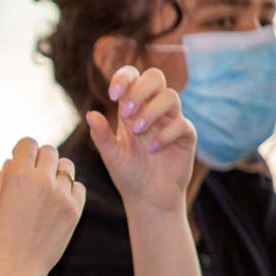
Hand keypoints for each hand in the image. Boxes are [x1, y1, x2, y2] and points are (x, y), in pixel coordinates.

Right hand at [0, 137, 86, 275]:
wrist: (16, 269)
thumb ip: (3, 177)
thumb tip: (13, 160)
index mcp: (18, 176)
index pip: (28, 143)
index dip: (23, 149)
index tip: (21, 159)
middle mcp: (42, 181)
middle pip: (49, 151)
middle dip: (40, 158)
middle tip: (34, 174)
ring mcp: (61, 195)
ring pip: (67, 166)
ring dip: (57, 171)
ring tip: (48, 187)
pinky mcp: (74, 210)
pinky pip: (79, 187)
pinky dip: (70, 190)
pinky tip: (58, 201)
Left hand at [87, 66, 195, 212]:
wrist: (147, 198)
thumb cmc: (128, 174)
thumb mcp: (110, 155)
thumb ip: (101, 135)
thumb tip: (90, 114)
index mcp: (132, 108)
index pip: (132, 76)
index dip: (124, 77)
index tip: (113, 95)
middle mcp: (152, 110)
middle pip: (155, 77)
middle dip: (140, 89)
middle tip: (127, 113)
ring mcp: (171, 121)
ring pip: (171, 96)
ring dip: (152, 111)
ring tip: (138, 131)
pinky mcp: (186, 137)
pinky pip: (182, 124)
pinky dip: (166, 134)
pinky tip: (153, 149)